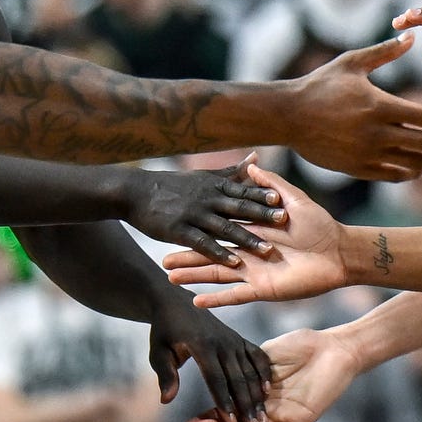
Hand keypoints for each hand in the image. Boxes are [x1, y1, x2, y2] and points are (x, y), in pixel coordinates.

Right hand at [128, 156, 284, 265]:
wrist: (135, 192)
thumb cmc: (172, 185)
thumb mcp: (204, 175)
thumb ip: (233, 171)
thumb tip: (256, 157)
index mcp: (215, 186)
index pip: (244, 190)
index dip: (263, 194)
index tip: (284, 198)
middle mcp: (208, 199)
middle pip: (240, 207)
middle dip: (263, 214)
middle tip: (286, 220)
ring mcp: (194, 215)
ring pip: (226, 229)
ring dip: (247, 239)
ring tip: (268, 250)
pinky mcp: (180, 232)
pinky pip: (204, 245)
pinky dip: (220, 254)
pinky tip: (235, 264)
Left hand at [149, 290, 272, 421]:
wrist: (177, 302)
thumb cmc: (165, 330)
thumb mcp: (158, 351)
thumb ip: (165, 375)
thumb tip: (166, 400)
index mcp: (201, 345)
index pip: (215, 378)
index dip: (223, 401)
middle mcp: (222, 342)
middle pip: (237, 377)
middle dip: (245, 404)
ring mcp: (233, 339)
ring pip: (249, 370)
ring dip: (257, 394)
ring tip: (262, 415)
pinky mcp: (239, 338)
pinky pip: (256, 357)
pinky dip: (263, 373)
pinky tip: (268, 391)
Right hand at [163, 167, 351, 304]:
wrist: (340, 252)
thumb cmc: (319, 223)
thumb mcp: (292, 198)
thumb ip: (271, 183)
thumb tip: (253, 162)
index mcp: (252, 229)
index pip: (219, 226)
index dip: (198, 225)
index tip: (174, 222)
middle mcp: (248, 250)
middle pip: (212, 252)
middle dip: (187, 256)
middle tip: (162, 259)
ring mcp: (254, 270)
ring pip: (218, 273)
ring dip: (194, 276)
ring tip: (170, 278)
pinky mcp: (264, 288)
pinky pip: (237, 295)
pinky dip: (217, 299)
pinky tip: (196, 303)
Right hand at [185, 326, 359, 421]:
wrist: (332, 346)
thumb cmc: (302, 346)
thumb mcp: (263, 356)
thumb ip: (243, 368)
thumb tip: (216, 372)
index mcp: (258, 394)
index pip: (230, 408)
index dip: (210, 415)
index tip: (189, 419)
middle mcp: (269, 409)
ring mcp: (284, 416)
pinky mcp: (301, 420)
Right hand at [287, 36, 421, 180]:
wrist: (286, 116)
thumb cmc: (319, 85)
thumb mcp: (352, 63)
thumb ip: (385, 52)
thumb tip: (412, 38)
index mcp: (379, 106)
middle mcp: (377, 134)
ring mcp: (367, 155)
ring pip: (415, 164)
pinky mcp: (357, 168)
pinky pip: (392, 174)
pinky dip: (412, 173)